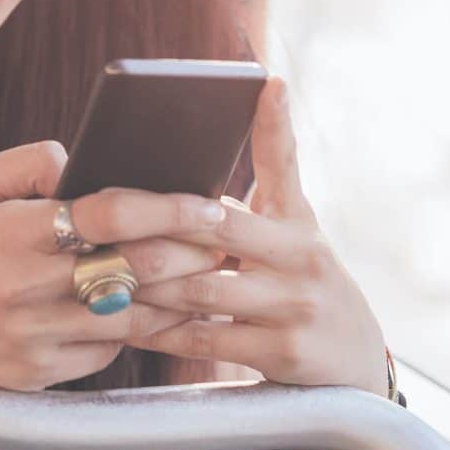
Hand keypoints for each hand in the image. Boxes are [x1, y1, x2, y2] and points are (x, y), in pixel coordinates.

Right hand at [0, 141, 229, 393]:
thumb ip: (27, 165)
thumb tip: (82, 161)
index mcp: (13, 234)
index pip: (108, 215)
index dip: (166, 207)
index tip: (206, 202)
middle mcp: (29, 289)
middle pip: (135, 269)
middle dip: (191, 253)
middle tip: (226, 240)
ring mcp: (38, 338)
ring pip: (133, 318)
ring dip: (178, 297)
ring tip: (208, 276)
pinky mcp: (43, 376)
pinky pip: (111, 352)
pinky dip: (138, 330)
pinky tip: (159, 312)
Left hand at [126, 78, 390, 390]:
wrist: (353, 364)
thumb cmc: (303, 281)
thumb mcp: (296, 227)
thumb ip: (268, 174)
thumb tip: (263, 92)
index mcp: (297, 223)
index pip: (282, 164)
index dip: (275, 124)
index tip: (267, 84)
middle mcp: (302, 257)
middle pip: (216, 228)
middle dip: (152, 222)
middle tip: (98, 213)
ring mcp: (294, 306)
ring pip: (200, 288)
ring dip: (144, 282)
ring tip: (96, 271)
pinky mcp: (282, 352)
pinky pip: (204, 337)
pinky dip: (159, 331)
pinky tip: (124, 323)